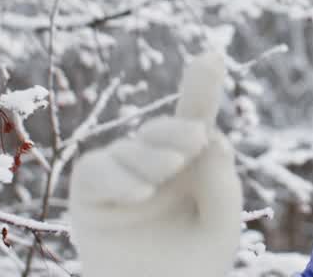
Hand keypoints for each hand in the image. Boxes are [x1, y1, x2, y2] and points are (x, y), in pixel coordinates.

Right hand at [68, 51, 242, 276]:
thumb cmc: (194, 263)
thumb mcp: (223, 223)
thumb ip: (222, 181)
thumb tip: (210, 136)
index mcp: (192, 162)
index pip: (197, 116)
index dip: (202, 85)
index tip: (211, 56)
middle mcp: (155, 161)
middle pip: (165, 128)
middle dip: (178, 129)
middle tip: (196, 139)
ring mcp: (120, 175)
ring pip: (132, 148)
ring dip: (153, 157)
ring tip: (169, 173)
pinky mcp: (89, 193)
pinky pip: (99, 171)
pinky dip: (120, 179)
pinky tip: (141, 192)